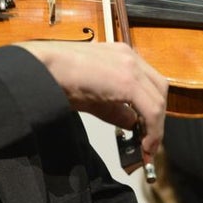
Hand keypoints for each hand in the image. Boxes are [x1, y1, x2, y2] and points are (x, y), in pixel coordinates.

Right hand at [16, 41, 168, 157]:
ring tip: (147, 147)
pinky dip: (153, 129)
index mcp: (121, 55)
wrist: (43, 68)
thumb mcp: (93, 97)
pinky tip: (144, 144)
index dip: (152, 109)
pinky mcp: (128, 80)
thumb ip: (115, 109)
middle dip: (158, 118)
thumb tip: (131, 122)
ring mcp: (130, 66)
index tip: (148, 132)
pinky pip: (151, 109)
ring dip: (156, 126)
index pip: (149, 83)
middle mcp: (129, 56)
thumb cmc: (58, 78)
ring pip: (158, 100)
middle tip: (150, 141)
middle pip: (160, 89)